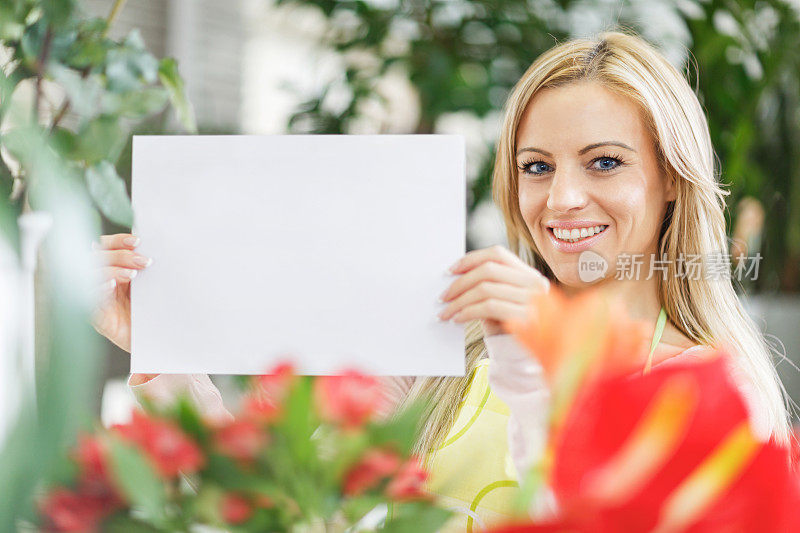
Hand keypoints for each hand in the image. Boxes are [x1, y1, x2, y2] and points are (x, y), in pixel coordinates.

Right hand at [91, 233, 151, 352]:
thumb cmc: (153, 312)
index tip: (137, 240)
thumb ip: (148, 268)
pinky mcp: (97, 317)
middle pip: (98, 257)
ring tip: (132, 275)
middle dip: (121, 256)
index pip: (107, 246)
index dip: (119, 241)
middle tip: (144, 261)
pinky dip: (98, 290)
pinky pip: (89, 301)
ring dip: (112, 271)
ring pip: (91, 276)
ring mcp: (98, 298)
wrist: (157, 341)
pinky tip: (110, 286)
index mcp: (116, 269)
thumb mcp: (153, 287)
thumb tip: (154, 244)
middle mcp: (104, 281)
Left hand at [437, 245, 549, 336]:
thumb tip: (454, 275)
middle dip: (460, 283)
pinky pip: (488, 307)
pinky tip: (457, 319)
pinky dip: (467, 312)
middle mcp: (534, 283)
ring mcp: (532, 299)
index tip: (450, 271)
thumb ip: (488, 284)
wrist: (525, 355)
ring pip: (485, 289)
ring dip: (459, 301)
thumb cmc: (508, 325)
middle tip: (443, 296)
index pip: (497, 254)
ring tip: (445, 312)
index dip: (471, 259)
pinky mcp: (525, 317)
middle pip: (488, 270)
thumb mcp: (502, 300)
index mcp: (529, 274)